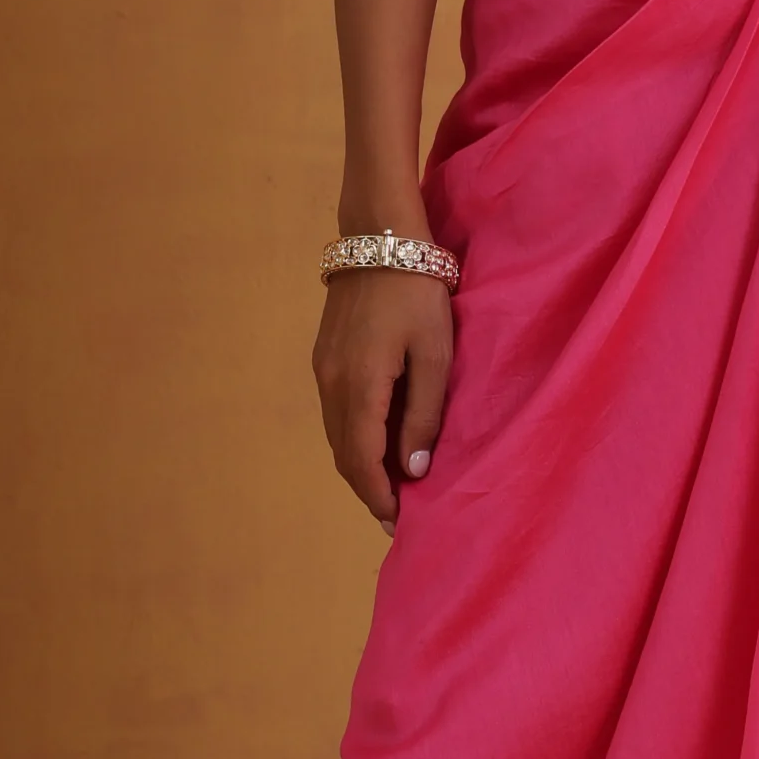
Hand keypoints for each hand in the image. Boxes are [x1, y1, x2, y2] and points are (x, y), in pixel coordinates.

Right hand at [312, 267, 453, 533]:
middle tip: (399, 515)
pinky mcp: (324, 358)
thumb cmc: (418, 293)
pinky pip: (336, 415)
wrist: (379, 236)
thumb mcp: (435, 355)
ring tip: (393, 486)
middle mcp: (331, 384)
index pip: (363, 462)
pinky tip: (379, 446)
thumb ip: (423, 415)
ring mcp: (322, 370)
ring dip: (361, 466)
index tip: (401, 523)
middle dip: (370, 490)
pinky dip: (355, 440)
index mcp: (360, 387)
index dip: (380, 498)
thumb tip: (414, 469)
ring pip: (337, 437)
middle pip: (344, 456)